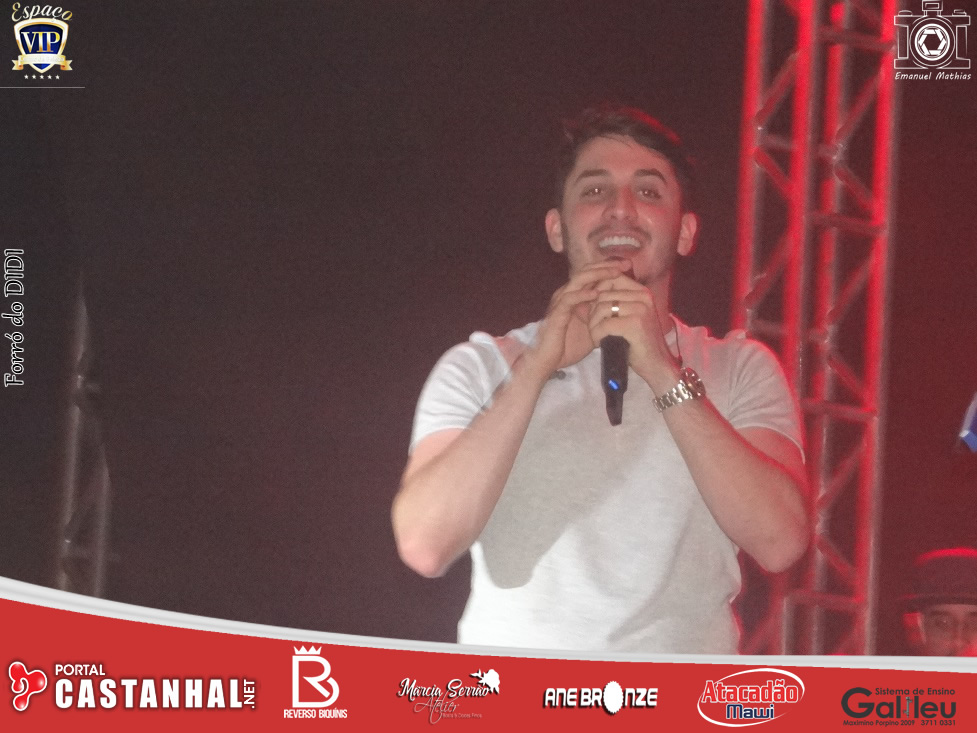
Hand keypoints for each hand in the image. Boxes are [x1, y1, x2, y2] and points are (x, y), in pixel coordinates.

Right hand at [523, 261, 629, 378]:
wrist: (548, 361)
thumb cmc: (568, 346)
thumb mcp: (592, 328)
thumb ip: (602, 316)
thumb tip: (622, 311)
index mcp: (574, 296)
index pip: (591, 274)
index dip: (609, 267)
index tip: (627, 266)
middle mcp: (566, 294)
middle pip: (586, 271)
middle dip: (607, 266)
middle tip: (625, 264)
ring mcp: (560, 302)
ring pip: (578, 280)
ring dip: (597, 274)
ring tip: (614, 273)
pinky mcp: (556, 313)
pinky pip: (569, 299)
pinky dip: (582, 294)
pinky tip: (596, 293)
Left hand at [587, 273, 679, 388]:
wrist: (657, 365)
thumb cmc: (638, 343)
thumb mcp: (628, 317)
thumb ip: (613, 303)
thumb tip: (586, 290)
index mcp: (642, 292)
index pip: (611, 279)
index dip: (595, 292)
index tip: (591, 310)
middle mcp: (643, 297)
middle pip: (603, 294)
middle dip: (591, 311)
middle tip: (593, 327)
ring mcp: (640, 309)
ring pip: (601, 308)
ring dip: (592, 324)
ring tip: (595, 335)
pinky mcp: (635, 324)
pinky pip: (604, 325)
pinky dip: (596, 334)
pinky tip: (598, 343)